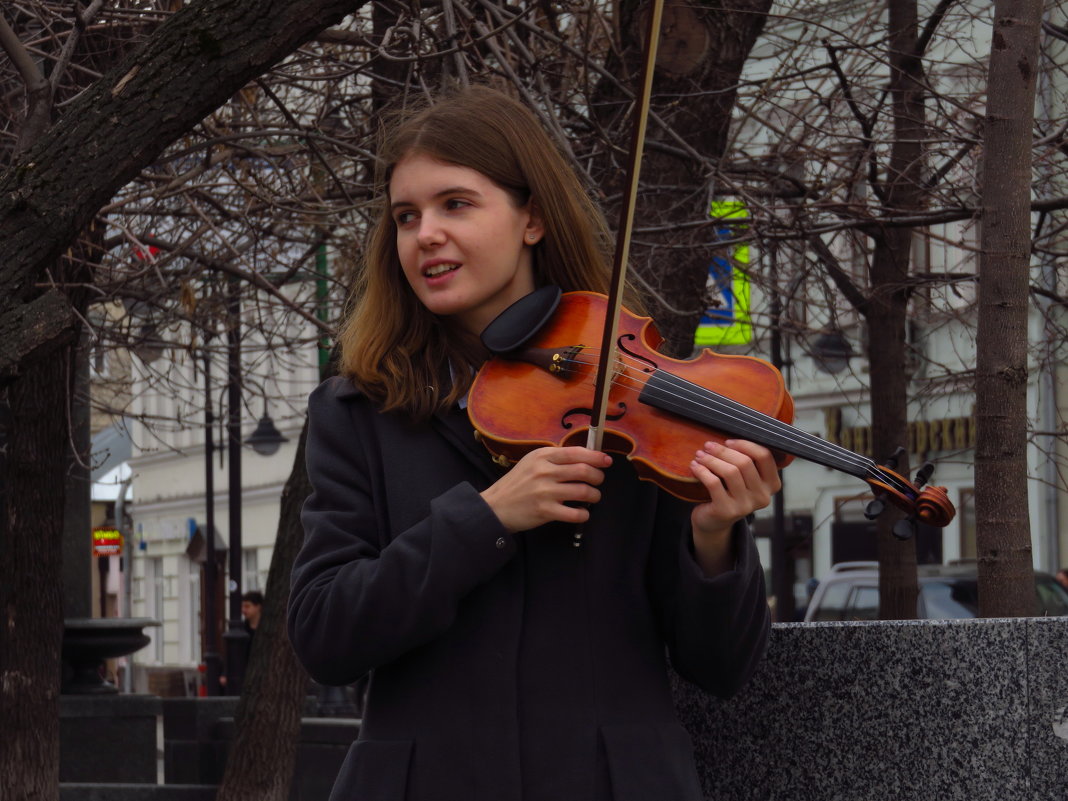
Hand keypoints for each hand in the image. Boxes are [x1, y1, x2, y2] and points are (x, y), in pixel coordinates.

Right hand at [481, 446, 611, 532]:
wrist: (496, 506)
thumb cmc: (517, 483)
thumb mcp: (532, 462)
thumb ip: (554, 459)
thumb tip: (585, 458)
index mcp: (542, 456)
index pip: (576, 452)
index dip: (596, 457)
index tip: (606, 461)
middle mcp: (544, 472)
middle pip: (584, 471)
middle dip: (598, 477)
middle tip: (599, 481)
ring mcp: (545, 492)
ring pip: (583, 491)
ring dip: (595, 495)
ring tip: (593, 497)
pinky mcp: (545, 511)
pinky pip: (575, 513)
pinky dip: (584, 514)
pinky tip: (582, 512)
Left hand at [688, 439, 780, 574]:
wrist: (713, 521)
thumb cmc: (728, 491)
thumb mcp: (742, 477)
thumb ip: (745, 459)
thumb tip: (731, 430)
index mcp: (772, 485)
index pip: (764, 456)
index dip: (745, 444)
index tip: (728, 442)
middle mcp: (763, 497)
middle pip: (745, 463)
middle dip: (723, 451)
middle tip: (707, 445)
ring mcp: (745, 506)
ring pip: (730, 472)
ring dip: (711, 459)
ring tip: (699, 455)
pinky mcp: (726, 511)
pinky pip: (713, 483)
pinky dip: (702, 470)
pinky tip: (694, 466)